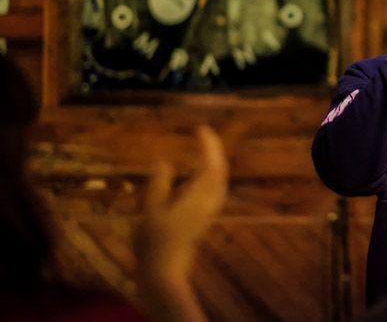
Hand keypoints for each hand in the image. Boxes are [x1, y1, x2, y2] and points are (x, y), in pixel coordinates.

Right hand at [136, 125, 227, 284]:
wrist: (165, 273)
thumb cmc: (154, 243)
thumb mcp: (150, 211)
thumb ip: (159, 184)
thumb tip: (165, 161)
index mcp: (199, 197)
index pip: (212, 164)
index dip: (209, 144)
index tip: (200, 128)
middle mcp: (209, 202)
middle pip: (220, 169)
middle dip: (214, 149)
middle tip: (202, 133)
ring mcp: (209, 211)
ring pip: (219, 179)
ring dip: (213, 161)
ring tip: (202, 148)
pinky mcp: (204, 218)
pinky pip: (214, 187)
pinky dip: (209, 173)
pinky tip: (197, 174)